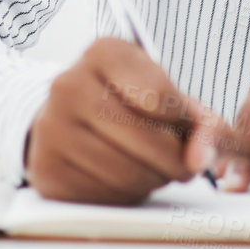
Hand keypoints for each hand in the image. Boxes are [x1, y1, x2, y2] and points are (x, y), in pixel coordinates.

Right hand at [25, 38, 224, 203]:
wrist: (67, 118)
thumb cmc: (128, 102)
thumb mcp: (167, 94)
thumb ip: (202, 123)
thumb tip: (202, 161)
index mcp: (103, 52)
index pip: (161, 97)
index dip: (182, 119)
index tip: (178, 120)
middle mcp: (69, 85)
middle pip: (148, 140)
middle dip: (176, 161)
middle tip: (180, 162)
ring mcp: (51, 128)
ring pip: (128, 174)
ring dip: (153, 180)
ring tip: (151, 167)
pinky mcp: (46, 170)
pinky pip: (105, 196)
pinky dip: (126, 195)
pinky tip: (124, 178)